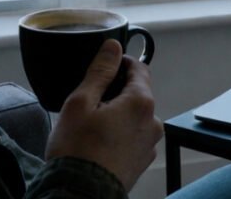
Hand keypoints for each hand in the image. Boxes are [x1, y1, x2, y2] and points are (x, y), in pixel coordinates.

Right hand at [45, 39, 163, 190]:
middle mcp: (153, 122)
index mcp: (141, 102)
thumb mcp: (81, 102)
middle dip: (115, 92)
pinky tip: (98, 143)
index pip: (139, 68)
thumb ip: (100, 71)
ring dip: (117, 114)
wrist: (80, 194)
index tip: (102, 68)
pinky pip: (133, 137)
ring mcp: (150, 144)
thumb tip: (113, 47)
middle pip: (137, 93)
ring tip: (90, 126)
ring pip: (134, 117)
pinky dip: (119, 134)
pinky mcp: (142, 161)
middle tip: (88, 101)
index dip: (119, 63)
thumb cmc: (77, 149)